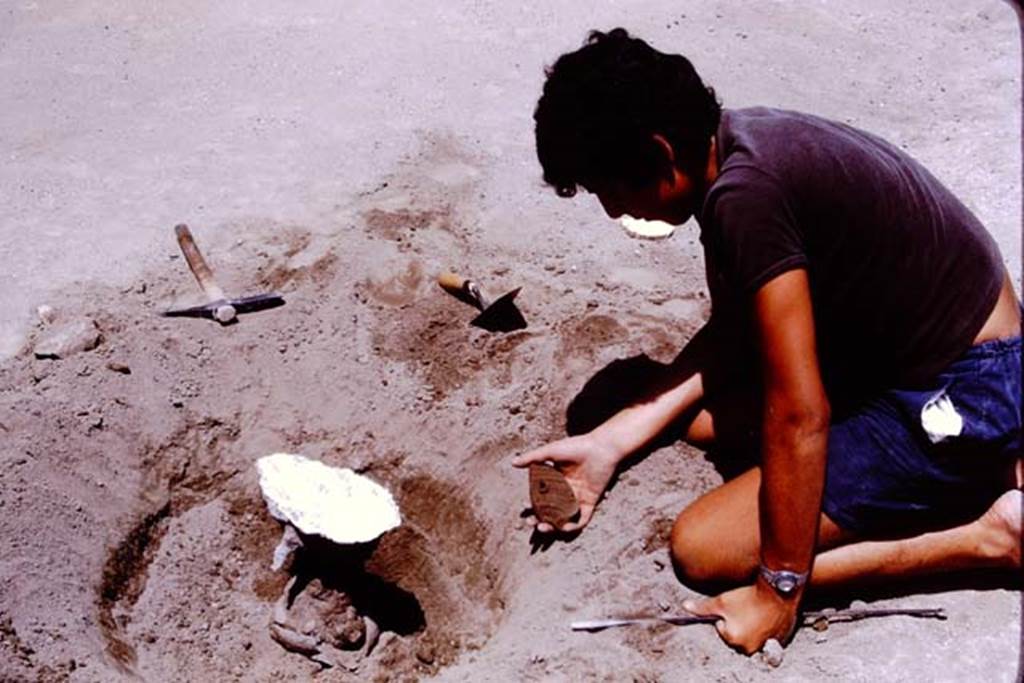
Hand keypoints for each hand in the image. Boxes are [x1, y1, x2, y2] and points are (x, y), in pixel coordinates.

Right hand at [511, 433, 621, 532]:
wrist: (600, 448)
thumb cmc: (577, 446)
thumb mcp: (551, 451)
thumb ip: (533, 458)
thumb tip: (513, 462)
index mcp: (556, 482)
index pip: (541, 498)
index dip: (531, 507)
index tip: (523, 510)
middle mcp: (566, 492)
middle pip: (550, 511)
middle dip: (539, 519)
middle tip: (530, 522)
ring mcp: (578, 498)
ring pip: (563, 518)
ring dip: (552, 526)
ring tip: (542, 527)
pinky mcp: (590, 502)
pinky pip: (581, 519)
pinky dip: (573, 526)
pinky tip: (562, 527)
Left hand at [684, 581, 798, 654]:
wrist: (778, 591)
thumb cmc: (748, 596)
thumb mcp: (722, 601)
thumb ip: (702, 608)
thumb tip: (685, 607)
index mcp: (733, 640)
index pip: (722, 628)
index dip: (726, 615)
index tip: (735, 606)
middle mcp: (749, 648)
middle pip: (736, 635)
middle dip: (738, 623)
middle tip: (745, 608)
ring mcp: (765, 645)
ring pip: (752, 636)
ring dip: (752, 626)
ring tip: (756, 611)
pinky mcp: (779, 641)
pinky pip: (767, 636)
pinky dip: (766, 628)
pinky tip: (767, 615)